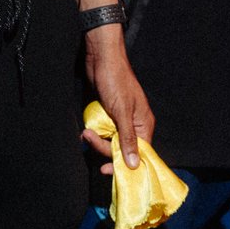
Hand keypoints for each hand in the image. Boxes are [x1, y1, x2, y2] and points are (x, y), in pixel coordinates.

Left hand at [80, 23, 153, 175]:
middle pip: (122, 149)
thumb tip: (134, 165)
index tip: (107, 170)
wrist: (101, 58)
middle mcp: (134, 124)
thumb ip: (127, 139)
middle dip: (104, 148)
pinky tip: (86, 131)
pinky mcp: (108, 114)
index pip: (139, 154)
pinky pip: (103, 132)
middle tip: (90, 139)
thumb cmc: (115, 80)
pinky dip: (94, 134)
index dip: (124, 164)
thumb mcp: (121, 112)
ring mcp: (120, 120)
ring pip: (110, 141)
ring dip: (97, 140)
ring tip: (86, 132)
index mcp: (144, 124)